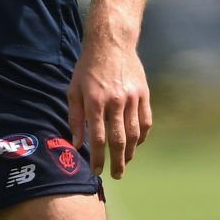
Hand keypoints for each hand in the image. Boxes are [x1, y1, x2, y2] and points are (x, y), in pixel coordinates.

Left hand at [67, 41, 151, 179]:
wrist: (111, 43)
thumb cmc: (88, 68)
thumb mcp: (74, 89)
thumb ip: (75, 118)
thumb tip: (76, 144)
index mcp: (95, 101)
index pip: (98, 138)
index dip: (97, 158)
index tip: (96, 171)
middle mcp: (115, 102)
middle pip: (119, 140)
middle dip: (117, 162)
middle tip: (115, 175)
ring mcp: (132, 98)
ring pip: (134, 134)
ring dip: (130, 152)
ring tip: (124, 162)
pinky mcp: (144, 94)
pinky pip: (146, 122)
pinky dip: (142, 136)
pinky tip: (136, 144)